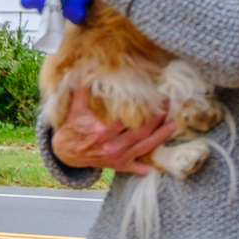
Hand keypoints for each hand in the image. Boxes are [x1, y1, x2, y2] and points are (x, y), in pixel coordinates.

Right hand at [52, 86, 173, 175]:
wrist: (65, 152)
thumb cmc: (73, 128)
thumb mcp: (76, 108)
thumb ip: (82, 90)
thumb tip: (83, 71)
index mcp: (103, 131)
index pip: (129, 117)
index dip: (143, 106)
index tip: (154, 95)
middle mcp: (112, 146)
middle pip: (142, 131)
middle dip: (158, 118)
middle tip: (168, 105)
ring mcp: (117, 157)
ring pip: (144, 146)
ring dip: (161, 136)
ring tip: (173, 124)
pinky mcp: (118, 165)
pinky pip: (135, 167)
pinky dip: (145, 168)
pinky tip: (156, 165)